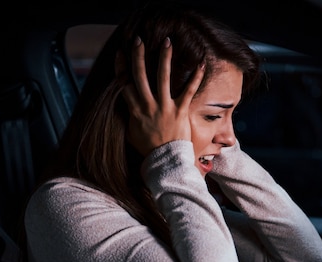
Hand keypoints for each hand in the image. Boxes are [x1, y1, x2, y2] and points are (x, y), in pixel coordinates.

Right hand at [119, 36, 204, 156]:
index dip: (121, 67)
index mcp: (134, 110)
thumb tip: (125, 106)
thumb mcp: (131, 132)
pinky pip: (189, 91)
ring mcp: (165, 107)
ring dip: (164, 58)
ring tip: (167, 41)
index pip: (124, 83)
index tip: (121, 52)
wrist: (165, 161)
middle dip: (138, 56)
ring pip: (163, 77)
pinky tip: (200, 63)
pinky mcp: (180, 111)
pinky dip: (195, 76)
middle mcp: (148, 105)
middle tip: (138, 39)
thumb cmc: (148, 149)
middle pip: (140, 75)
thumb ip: (128, 117)